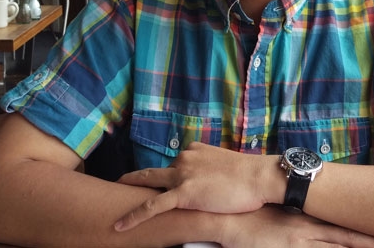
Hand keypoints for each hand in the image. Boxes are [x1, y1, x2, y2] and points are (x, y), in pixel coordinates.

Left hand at [114, 142, 274, 230]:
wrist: (259, 177)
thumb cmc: (250, 176)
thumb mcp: (225, 165)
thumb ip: (211, 170)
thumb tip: (209, 182)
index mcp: (194, 151)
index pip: (173, 165)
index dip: (164, 178)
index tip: (155, 184)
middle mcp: (184, 158)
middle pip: (155, 171)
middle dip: (135, 179)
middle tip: (120, 184)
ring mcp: (182, 174)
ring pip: (148, 183)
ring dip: (130, 191)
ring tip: (113, 200)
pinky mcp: (183, 193)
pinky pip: (153, 206)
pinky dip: (135, 215)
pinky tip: (120, 224)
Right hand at [219, 206, 373, 247]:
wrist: (229, 217)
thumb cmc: (252, 212)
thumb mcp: (280, 212)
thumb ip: (298, 214)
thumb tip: (313, 213)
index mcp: (307, 216)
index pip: (342, 223)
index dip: (365, 229)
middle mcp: (308, 228)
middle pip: (346, 237)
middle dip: (371, 243)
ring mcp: (299, 242)